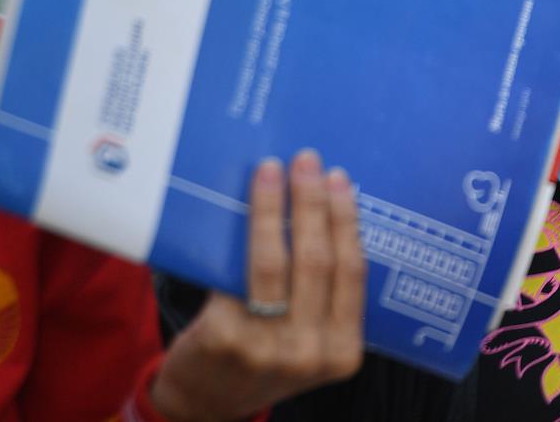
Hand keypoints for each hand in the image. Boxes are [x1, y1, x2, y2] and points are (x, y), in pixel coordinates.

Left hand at [151, 151, 366, 421]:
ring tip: (270, 171)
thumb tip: (324, 205)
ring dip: (273, 209)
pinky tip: (234, 210)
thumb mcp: (310, 339)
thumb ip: (323, 294)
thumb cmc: (266, 355)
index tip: (338, 178)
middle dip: (312, 203)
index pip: (352, 271)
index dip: (345, 219)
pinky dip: (238, 239)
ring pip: (274, 263)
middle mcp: (311, 352)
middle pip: (317, 260)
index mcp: (344, 349)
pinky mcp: (224, 339)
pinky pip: (236, 278)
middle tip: (307, 161)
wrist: (206, 404)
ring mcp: (267, 349)